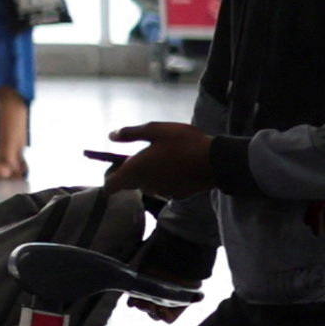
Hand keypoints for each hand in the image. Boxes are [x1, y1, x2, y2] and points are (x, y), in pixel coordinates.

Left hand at [95, 119, 223, 198]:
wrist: (215, 161)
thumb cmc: (183, 142)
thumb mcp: (155, 130)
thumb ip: (131, 133)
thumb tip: (111, 136)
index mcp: (136, 170)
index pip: (111, 185)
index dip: (109, 177)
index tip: (114, 166)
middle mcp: (146, 185)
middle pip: (128, 184)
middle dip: (129, 173)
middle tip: (141, 156)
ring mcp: (162, 192)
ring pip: (146, 186)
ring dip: (147, 176)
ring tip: (161, 159)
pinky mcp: (177, 195)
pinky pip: (163, 188)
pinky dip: (164, 180)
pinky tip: (176, 168)